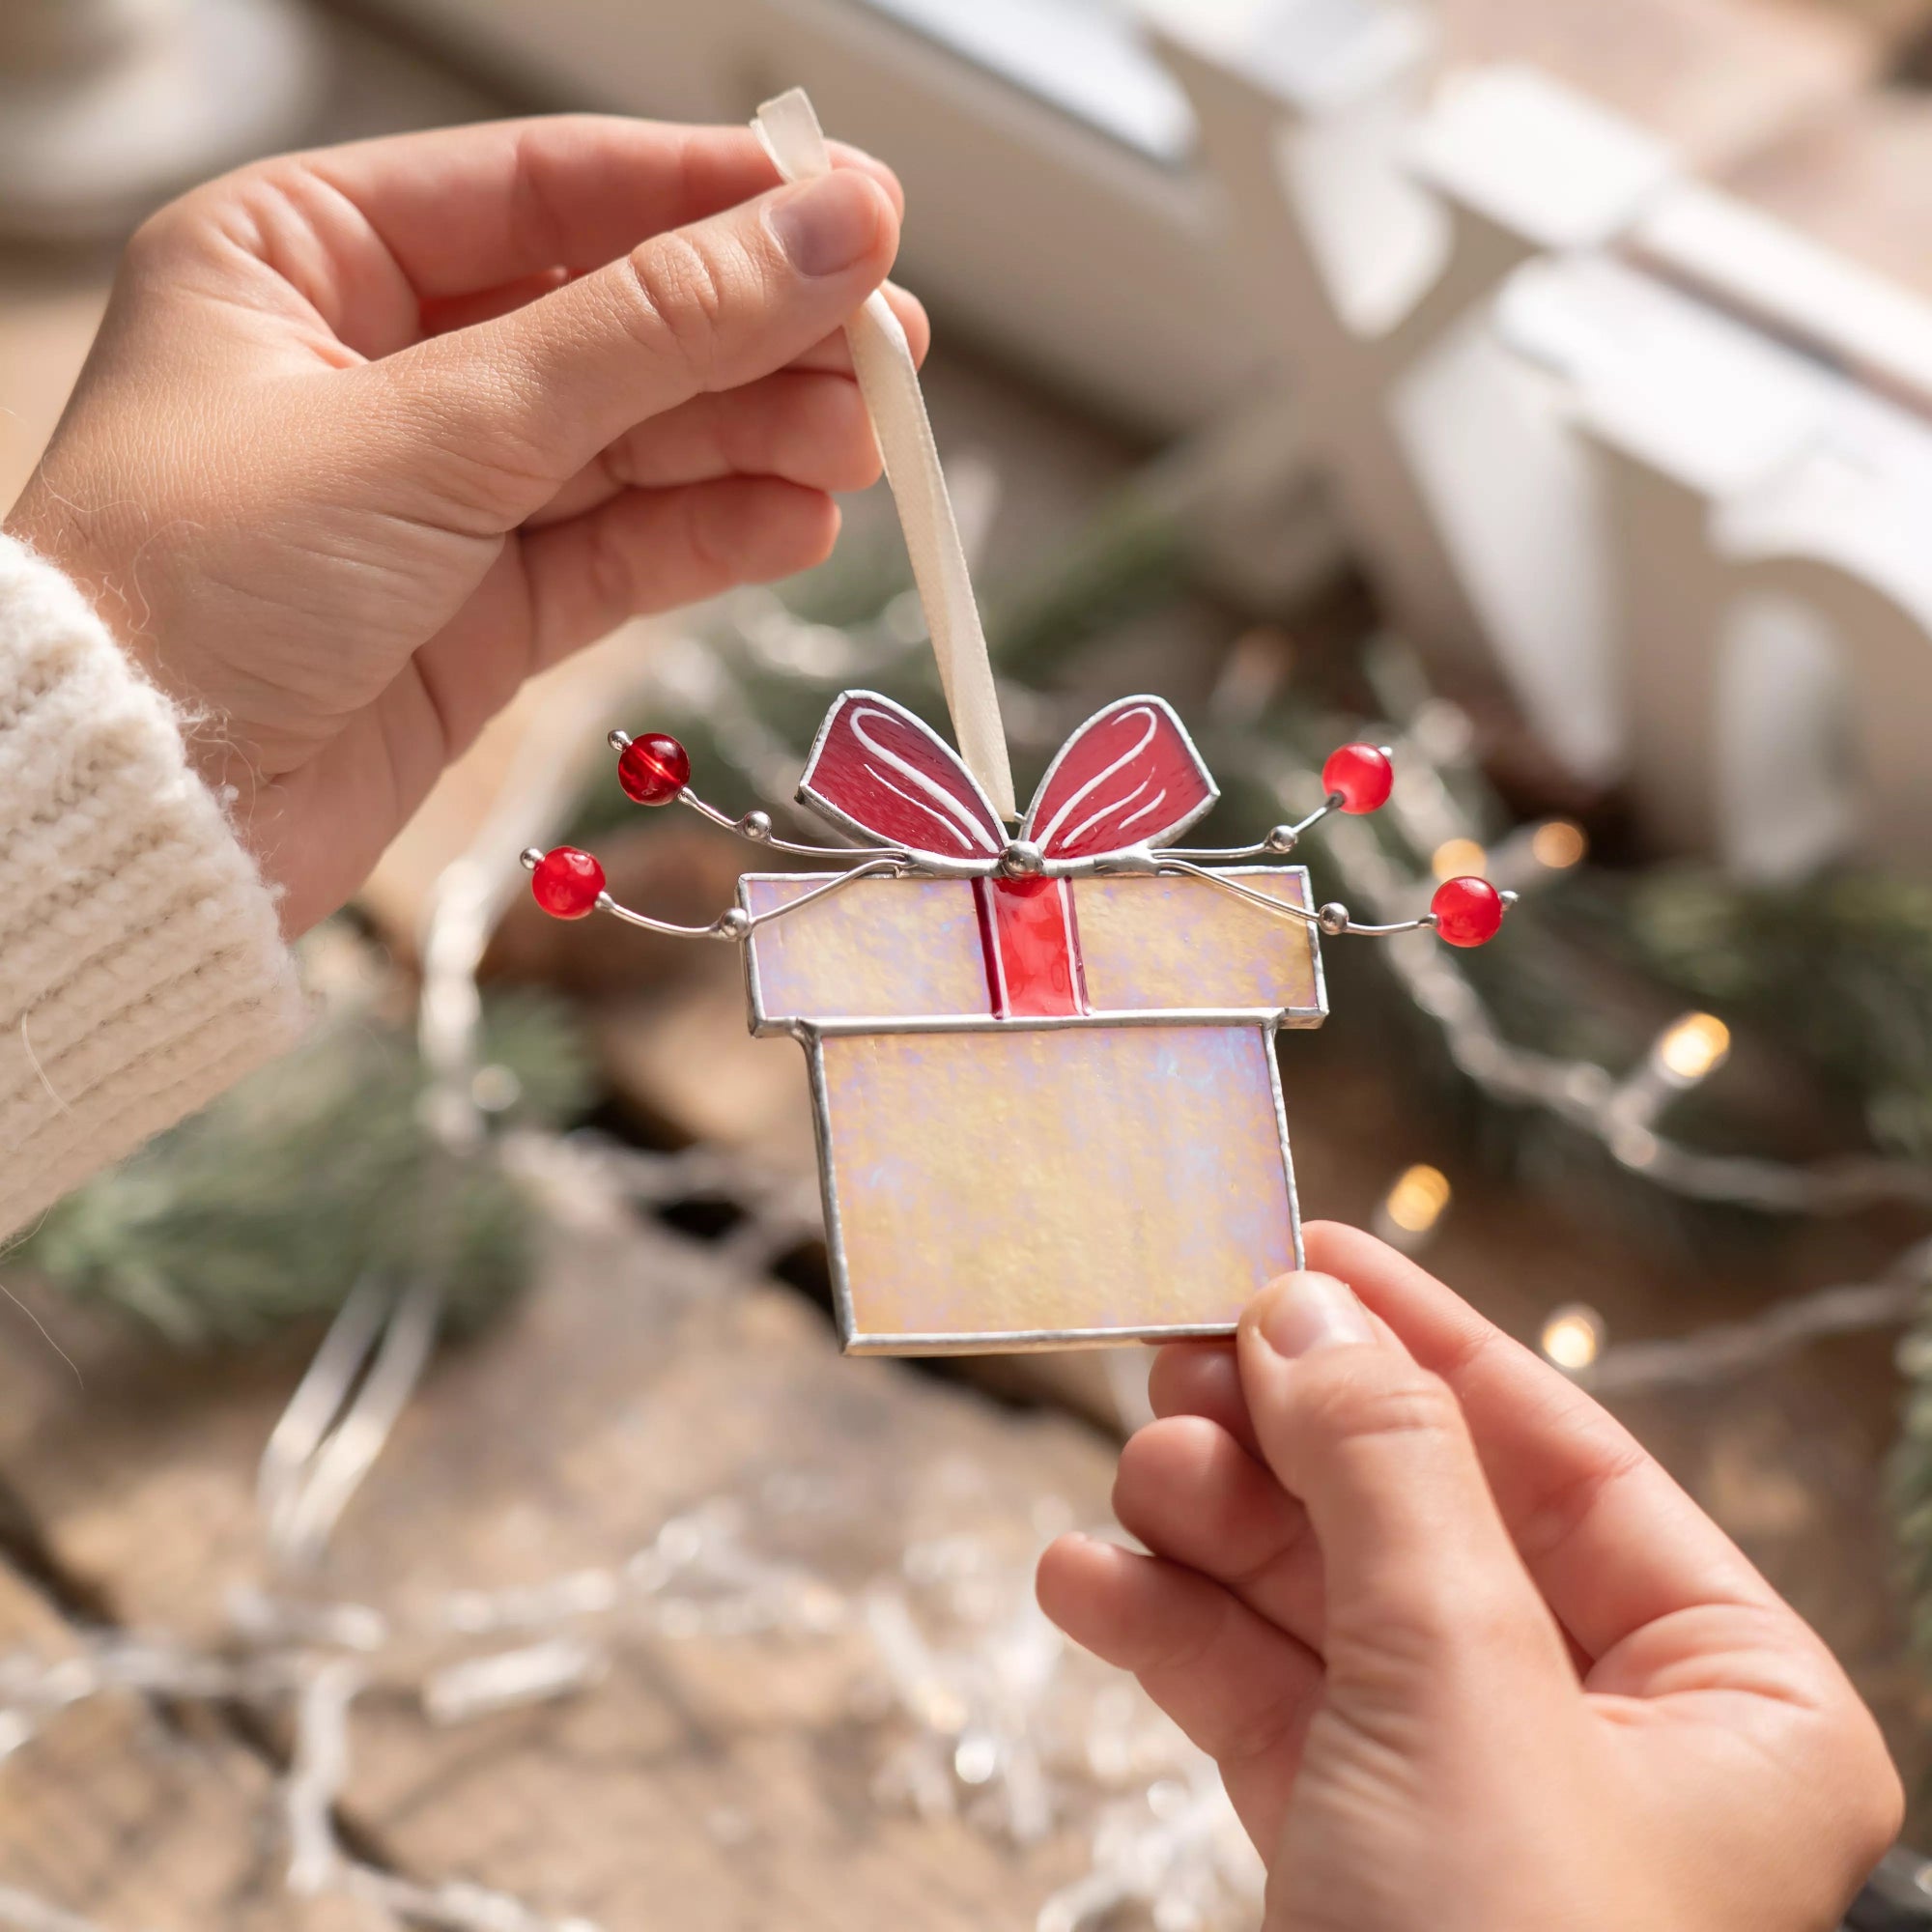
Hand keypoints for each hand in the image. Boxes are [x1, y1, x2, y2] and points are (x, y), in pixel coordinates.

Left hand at [4, 118, 923, 933]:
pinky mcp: (486, 608)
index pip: (550, 188)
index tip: (854, 208)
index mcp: (310, 254)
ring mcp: (441, 490)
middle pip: (615, 317)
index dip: (711, 197)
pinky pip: (626, 546)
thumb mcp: (437, 427)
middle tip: (890, 350)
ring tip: (863, 447)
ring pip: (637, 440)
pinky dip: (715, 533)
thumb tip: (824, 234)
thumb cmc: (205, 586)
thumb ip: (648, 333)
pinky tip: (801, 521)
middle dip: (754, 336)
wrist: (153, 816)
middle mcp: (380, 362)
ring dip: (755, 440)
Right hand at [1038, 1222, 1901, 1931]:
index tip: (1296, 1246)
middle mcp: (1604, 1735)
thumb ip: (1386, 1475)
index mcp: (1724, 1693)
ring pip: (1320, 1600)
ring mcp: (1465, 1796)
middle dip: (1284, 1439)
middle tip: (1170, 1358)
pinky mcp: (1352, 1856)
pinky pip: (1256, 1703)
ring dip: (1210, 1529)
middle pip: (1416, 1514)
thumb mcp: (1461, 1692)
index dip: (1420, 1339)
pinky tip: (1084, 1583)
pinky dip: (1169, 1636)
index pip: (1560, 1452)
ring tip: (1124, 1478)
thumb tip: (1304, 1307)